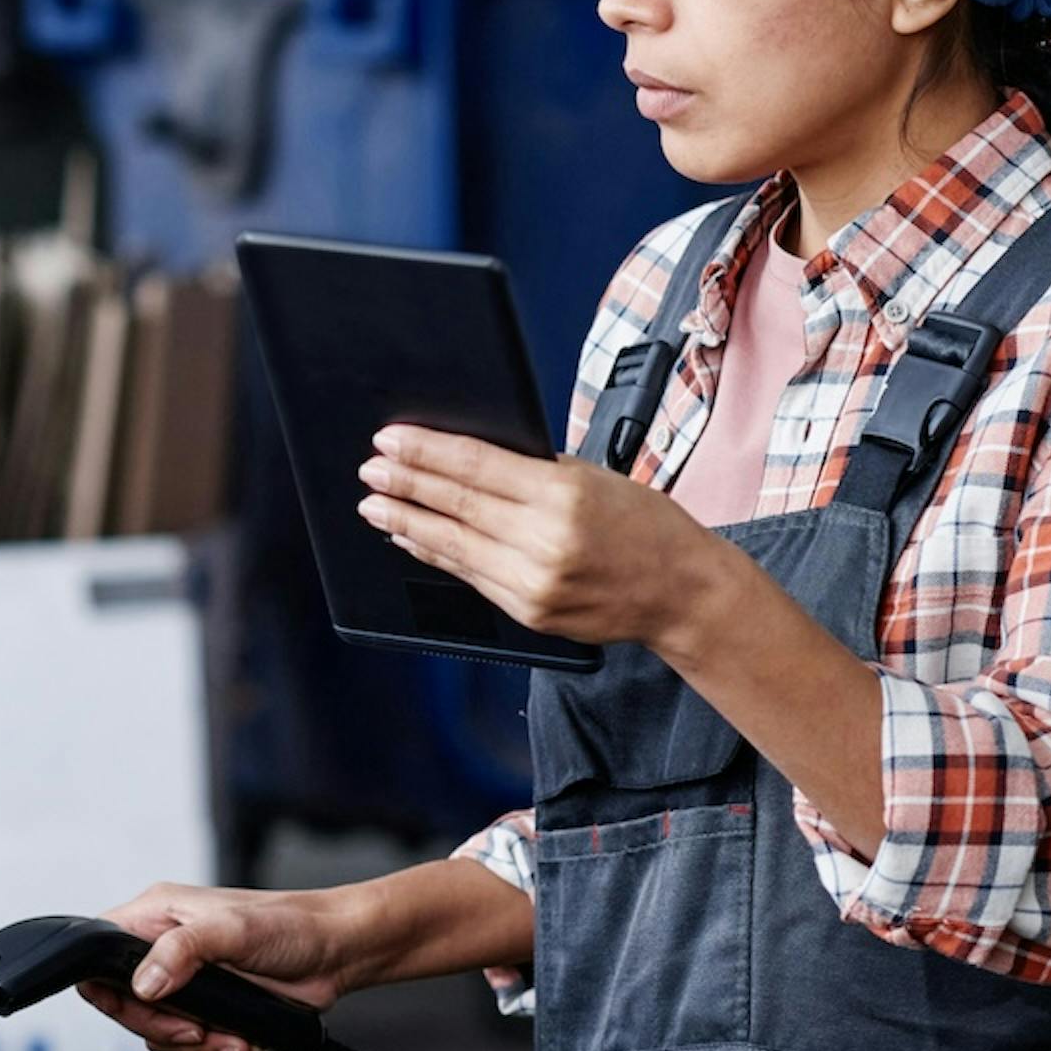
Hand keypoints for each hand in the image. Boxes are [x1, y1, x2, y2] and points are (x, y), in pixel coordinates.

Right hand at [74, 882, 364, 1050]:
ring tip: (233, 1038)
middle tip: (197, 1031)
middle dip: (163, 1028)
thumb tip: (144, 983)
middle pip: (126, 1005)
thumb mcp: (234, 929)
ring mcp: (184, 980)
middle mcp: (163, 947)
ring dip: (196, 1045)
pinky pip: (190, 1041)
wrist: (336, 951)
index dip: (107, 989)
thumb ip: (183, 951)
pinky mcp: (208, 1007)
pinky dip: (216, 1049)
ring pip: (158, 1030)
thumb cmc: (291, 925)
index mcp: (156, 915)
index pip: (98, 955)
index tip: (143, 1009)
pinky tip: (244, 1040)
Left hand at [356, 424, 722, 648]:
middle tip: (370, 470)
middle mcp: (545, 542)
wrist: (680, 591)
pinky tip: (412, 538)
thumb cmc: (644, 524)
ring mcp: (534, 583)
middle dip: (406, 485)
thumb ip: (533, 470)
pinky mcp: (529, 612)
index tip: (389, 439)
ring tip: (374, 505)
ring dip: (407, 523)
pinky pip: (470, 577)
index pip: (476, 467)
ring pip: (454, 547)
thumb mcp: (594, 477)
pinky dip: (436, 555)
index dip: (426, 452)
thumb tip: (466, 458)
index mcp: (562, 496)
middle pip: (457, 506)